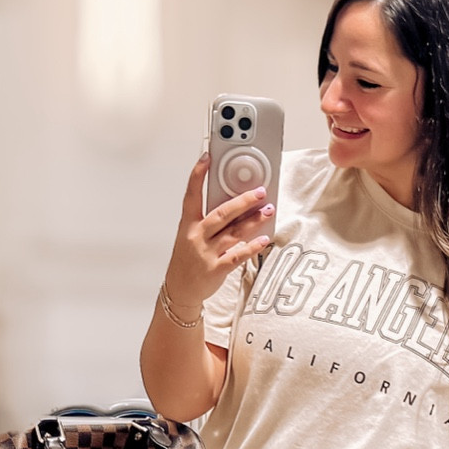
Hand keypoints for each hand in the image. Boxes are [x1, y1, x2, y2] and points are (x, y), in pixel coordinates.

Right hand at [161, 152, 273, 316]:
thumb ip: (210, 221)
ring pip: (233, 232)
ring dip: (253, 220)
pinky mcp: (216, 269)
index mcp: (188, 225)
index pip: (192, 195)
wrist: (180, 290)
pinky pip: (237, 256)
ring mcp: (206, 253)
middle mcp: (197, 236)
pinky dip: (252, 247)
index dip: (198, 175)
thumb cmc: (187, 260)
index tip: (206, 158)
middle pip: (221, 213)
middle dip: (242, 201)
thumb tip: (236, 205)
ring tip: (268, 210)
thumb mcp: (191, 236)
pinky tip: (264, 240)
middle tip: (259, 190)